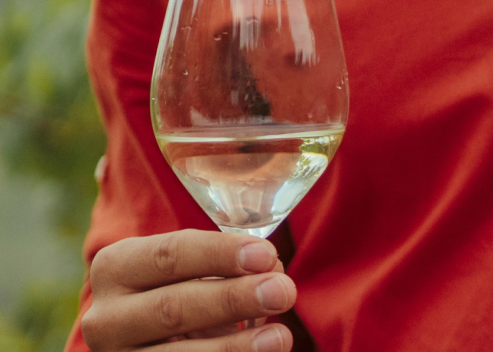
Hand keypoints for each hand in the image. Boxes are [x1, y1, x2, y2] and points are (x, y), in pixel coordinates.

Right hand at [80, 231, 294, 351]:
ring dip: (233, 347)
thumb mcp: (193, 269)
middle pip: (171, 307)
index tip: (265, 255)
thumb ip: (227, 264)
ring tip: (280, 336)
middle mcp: (106, 318)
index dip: (218, 254)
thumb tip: (272, 271)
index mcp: (116, 268)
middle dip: (232, 299)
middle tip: (282, 292)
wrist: (154, 337)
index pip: (167, 255)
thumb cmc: (185, 287)